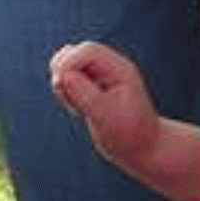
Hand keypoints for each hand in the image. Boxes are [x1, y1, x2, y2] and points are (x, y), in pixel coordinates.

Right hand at [50, 41, 162, 169]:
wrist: (141, 149)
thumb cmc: (128, 134)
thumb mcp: (106, 116)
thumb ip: (84, 94)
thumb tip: (62, 75)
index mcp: (120, 70)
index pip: (89, 51)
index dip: (69, 61)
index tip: (58, 82)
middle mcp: (110, 68)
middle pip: (75, 52)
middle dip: (63, 71)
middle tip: (67, 98)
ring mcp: (100, 76)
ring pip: (68, 65)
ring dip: (64, 84)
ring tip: (79, 110)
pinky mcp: (91, 87)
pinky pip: (68, 80)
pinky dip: (66, 93)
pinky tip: (80, 112)